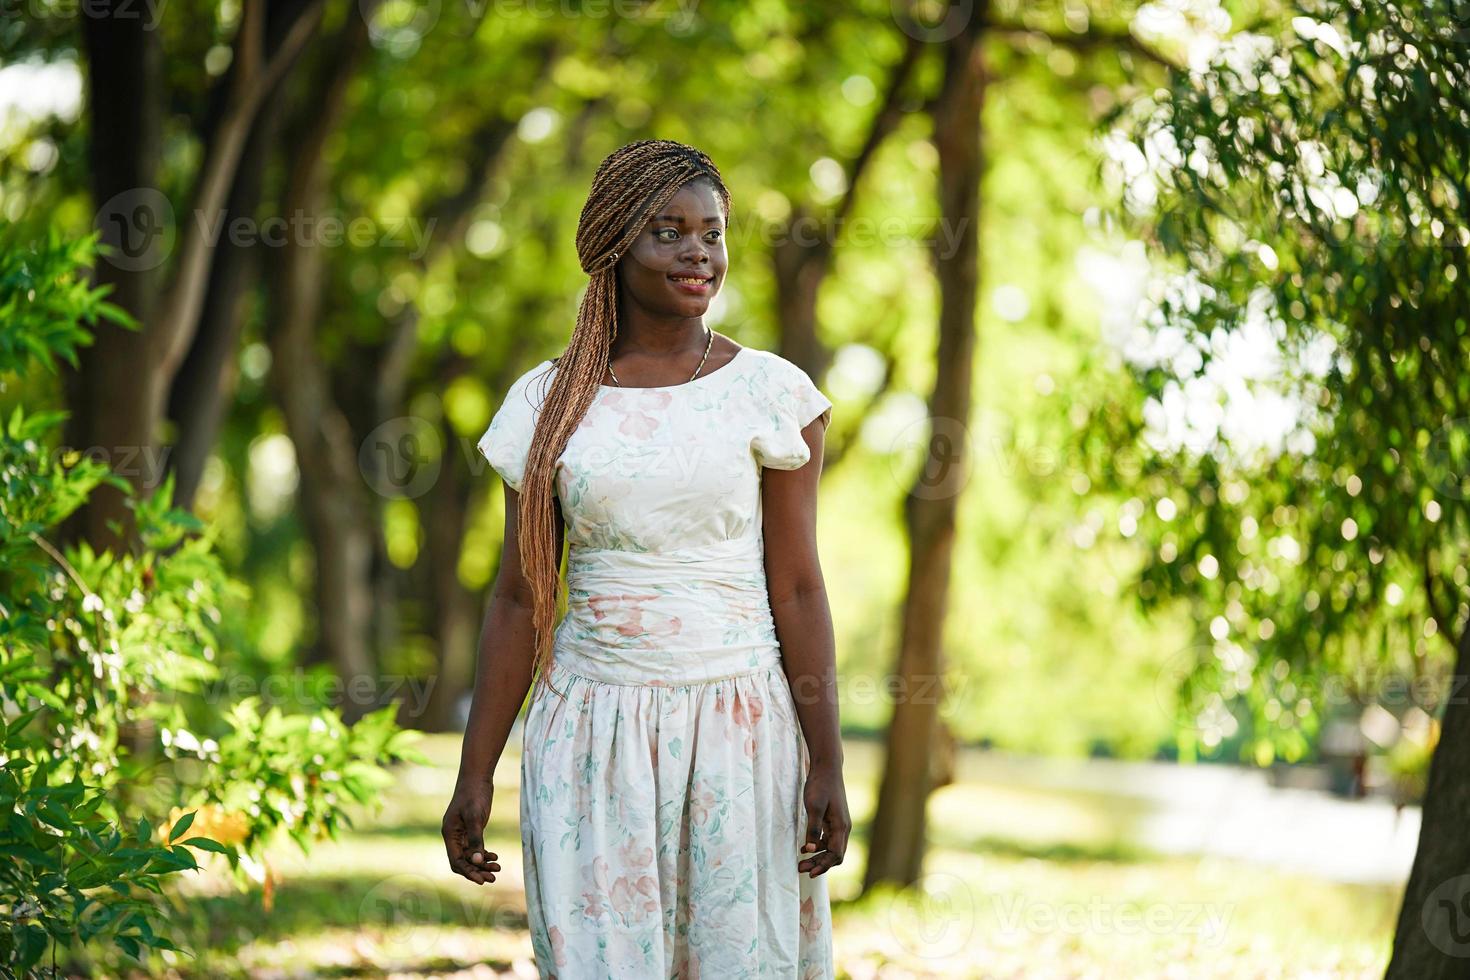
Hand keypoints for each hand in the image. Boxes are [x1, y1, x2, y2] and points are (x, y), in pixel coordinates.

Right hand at [442, 781, 499, 884]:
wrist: (477, 778)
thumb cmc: (474, 795)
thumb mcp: (476, 817)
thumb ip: (476, 839)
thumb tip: (478, 861)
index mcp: (449, 834)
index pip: (456, 861)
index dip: (468, 872)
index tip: (482, 880)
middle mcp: (453, 836)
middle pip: (463, 861)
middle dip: (477, 871)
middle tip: (493, 878)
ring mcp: (462, 833)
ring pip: (470, 856)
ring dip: (482, 864)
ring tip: (497, 869)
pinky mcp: (471, 829)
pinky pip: (475, 848)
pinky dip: (484, 854)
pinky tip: (495, 857)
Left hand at [798, 760, 849, 877]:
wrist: (827, 768)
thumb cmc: (820, 785)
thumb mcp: (813, 807)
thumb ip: (813, 829)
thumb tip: (809, 849)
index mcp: (841, 826)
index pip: (836, 854)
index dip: (824, 865)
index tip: (810, 872)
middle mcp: (843, 828)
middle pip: (835, 855)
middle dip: (819, 864)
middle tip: (801, 868)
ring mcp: (839, 824)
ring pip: (831, 848)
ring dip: (817, 857)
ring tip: (801, 862)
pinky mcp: (833, 820)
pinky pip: (828, 840)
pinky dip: (817, 846)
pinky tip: (805, 847)